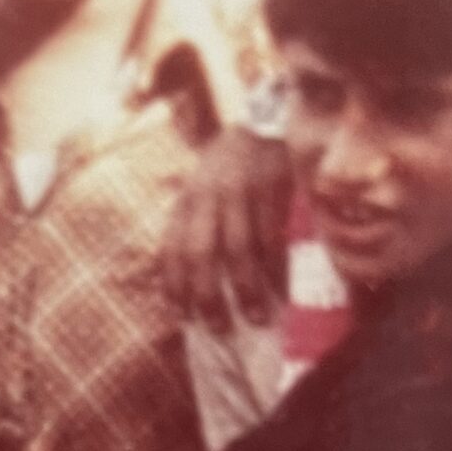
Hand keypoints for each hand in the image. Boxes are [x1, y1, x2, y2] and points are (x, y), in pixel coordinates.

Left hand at [158, 124, 293, 331]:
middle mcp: (207, 197)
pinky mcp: (270, 189)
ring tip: (255, 318)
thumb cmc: (231, 166)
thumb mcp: (201, 188)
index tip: (183, 316)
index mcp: (186, 201)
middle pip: (200, 255)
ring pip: (238, 251)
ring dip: (246, 290)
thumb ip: (192, 224)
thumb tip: (185, 279)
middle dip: (208, 296)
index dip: (174, 286)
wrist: (265, 121)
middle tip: (220, 329)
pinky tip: (280, 290)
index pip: (171, 249)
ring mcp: (240, 193)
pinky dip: (275, 268)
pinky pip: (271, 238)